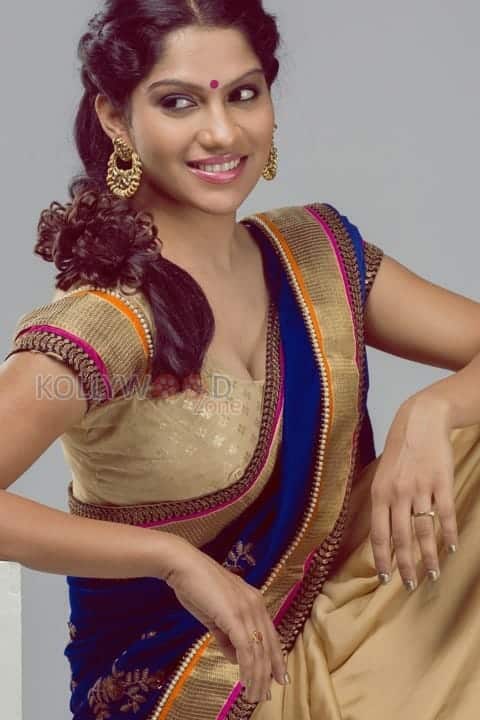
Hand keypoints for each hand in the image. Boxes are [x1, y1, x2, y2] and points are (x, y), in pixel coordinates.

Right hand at [164, 536, 287, 703]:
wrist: (184, 566)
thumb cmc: (196, 587)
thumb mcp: (215, 615)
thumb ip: (226, 635)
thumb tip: (233, 657)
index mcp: (254, 601)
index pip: (271, 634)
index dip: (275, 657)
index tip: (278, 678)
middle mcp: (256, 604)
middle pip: (269, 644)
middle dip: (270, 672)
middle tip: (268, 694)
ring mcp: (247, 609)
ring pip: (259, 650)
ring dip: (258, 676)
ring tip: (255, 695)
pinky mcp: (235, 616)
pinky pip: (246, 648)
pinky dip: (247, 667)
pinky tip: (246, 681)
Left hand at [370, 397, 458, 590]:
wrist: (420, 421)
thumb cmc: (399, 451)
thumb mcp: (382, 475)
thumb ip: (383, 503)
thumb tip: (382, 535)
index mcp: (380, 493)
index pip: (379, 534)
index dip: (382, 559)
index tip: (385, 579)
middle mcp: (398, 494)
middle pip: (401, 538)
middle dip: (405, 565)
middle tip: (409, 585)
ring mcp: (421, 489)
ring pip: (424, 530)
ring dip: (429, 556)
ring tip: (433, 574)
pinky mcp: (442, 482)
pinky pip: (446, 514)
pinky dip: (449, 534)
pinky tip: (451, 548)